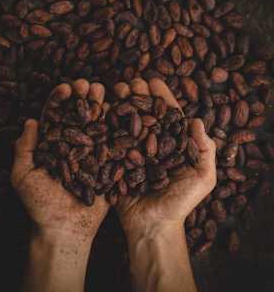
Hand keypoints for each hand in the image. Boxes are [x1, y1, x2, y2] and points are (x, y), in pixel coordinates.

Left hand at [11, 81, 108, 241]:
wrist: (65, 229)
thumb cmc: (40, 205)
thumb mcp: (23, 176)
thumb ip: (24, 149)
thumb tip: (30, 121)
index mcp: (53, 146)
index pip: (55, 117)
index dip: (59, 101)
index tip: (66, 88)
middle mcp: (73, 146)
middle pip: (78, 117)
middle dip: (83, 99)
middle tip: (89, 85)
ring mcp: (92, 154)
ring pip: (97, 126)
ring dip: (101, 108)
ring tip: (107, 91)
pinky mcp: (107, 165)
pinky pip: (114, 144)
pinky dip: (118, 128)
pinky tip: (122, 111)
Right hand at [116, 78, 216, 241]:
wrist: (153, 225)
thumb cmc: (180, 202)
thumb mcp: (203, 178)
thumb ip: (205, 150)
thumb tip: (198, 120)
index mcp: (172, 144)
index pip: (167, 115)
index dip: (161, 97)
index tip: (153, 81)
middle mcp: (151, 144)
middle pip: (144, 113)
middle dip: (138, 95)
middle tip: (131, 83)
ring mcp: (133, 151)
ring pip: (127, 122)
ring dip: (121, 104)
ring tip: (116, 90)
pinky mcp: (117, 161)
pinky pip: (111, 139)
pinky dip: (107, 122)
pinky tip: (102, 108)